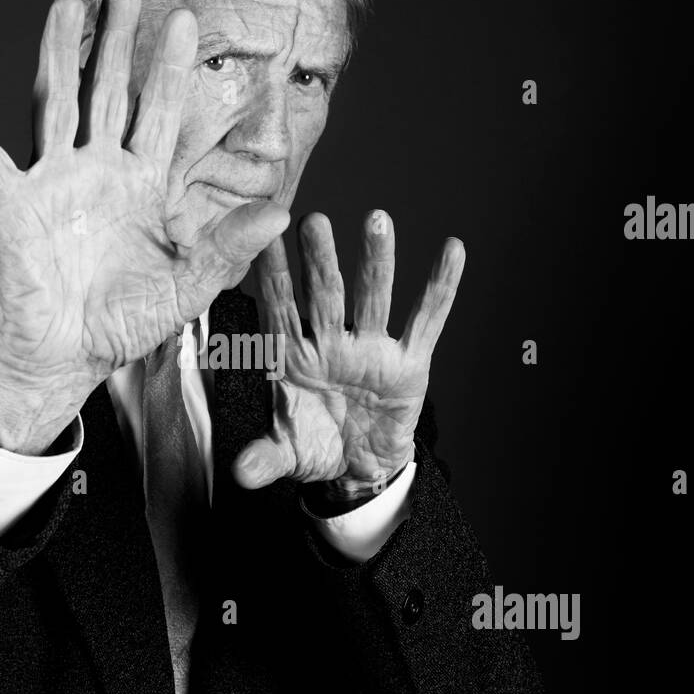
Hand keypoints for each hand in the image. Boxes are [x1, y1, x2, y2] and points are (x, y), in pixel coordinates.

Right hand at [0, 0, 288, 452]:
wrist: (70, 355)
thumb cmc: (127, 320)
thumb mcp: (191, 286)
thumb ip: (230, 248)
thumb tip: (282, 212)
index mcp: (143, 185)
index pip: (162, 114)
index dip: (172, 69)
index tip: (186, 19)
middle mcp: (98, 172)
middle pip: (109, 91)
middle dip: (117, 39)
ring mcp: (54, 185)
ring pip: (57, 105)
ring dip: (56, 54)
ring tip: (64, 1)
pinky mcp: (14, 210)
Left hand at [232, 210, 464, 501]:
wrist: (359, 466)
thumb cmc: (316, 446)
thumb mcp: (286, 455)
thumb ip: (264, 459)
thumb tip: (241, 473)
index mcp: (293, 358)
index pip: (279, 312)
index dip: (273, 281)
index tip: (263, 244)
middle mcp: (332, 344)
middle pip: (326, 296)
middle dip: (321, 261)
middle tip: (315, 221)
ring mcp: (372, 350)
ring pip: (374, 298)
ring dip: (377, 261)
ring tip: (378, 220)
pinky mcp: (409, 363)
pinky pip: (427, 321)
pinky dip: (441, 287)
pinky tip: (452, 250)